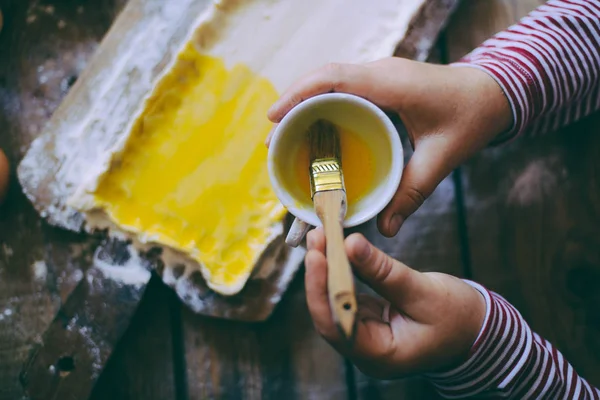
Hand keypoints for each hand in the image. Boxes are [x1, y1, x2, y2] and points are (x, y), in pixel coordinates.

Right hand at [266, 58, 511, 236]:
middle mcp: (380, 72)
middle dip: (292, 104)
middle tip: (272, 139)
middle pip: (322, 78)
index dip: (298, 96)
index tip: (273, 118)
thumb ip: (413, 193)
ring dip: (304, 103)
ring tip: (285, 135)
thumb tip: (385, 228)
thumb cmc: (471, 118)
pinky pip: (342, 88)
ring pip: (329, 81)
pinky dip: (321, 104)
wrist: (493, 92)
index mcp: (390, 83)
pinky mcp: (380, 83)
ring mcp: (379, 74)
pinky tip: (314, 128)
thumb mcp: (442, 158)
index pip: (333, 79)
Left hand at [304, 228, 484, 377]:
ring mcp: (365, 335)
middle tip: (316, 237)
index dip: (321, 289)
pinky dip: (339, 272)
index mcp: (380, 355)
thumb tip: (350, 243)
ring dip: (326, 270)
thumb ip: (384, 271)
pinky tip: (334, 249)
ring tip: (321, 237)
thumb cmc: (458, 317)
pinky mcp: (367, 319)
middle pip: (329, 312)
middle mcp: (366, 350)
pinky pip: (345, 295)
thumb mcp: (424, 291)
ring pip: (334, 302)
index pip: (337, 324)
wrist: (476, 329)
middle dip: (319, 274)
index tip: (317, 255)